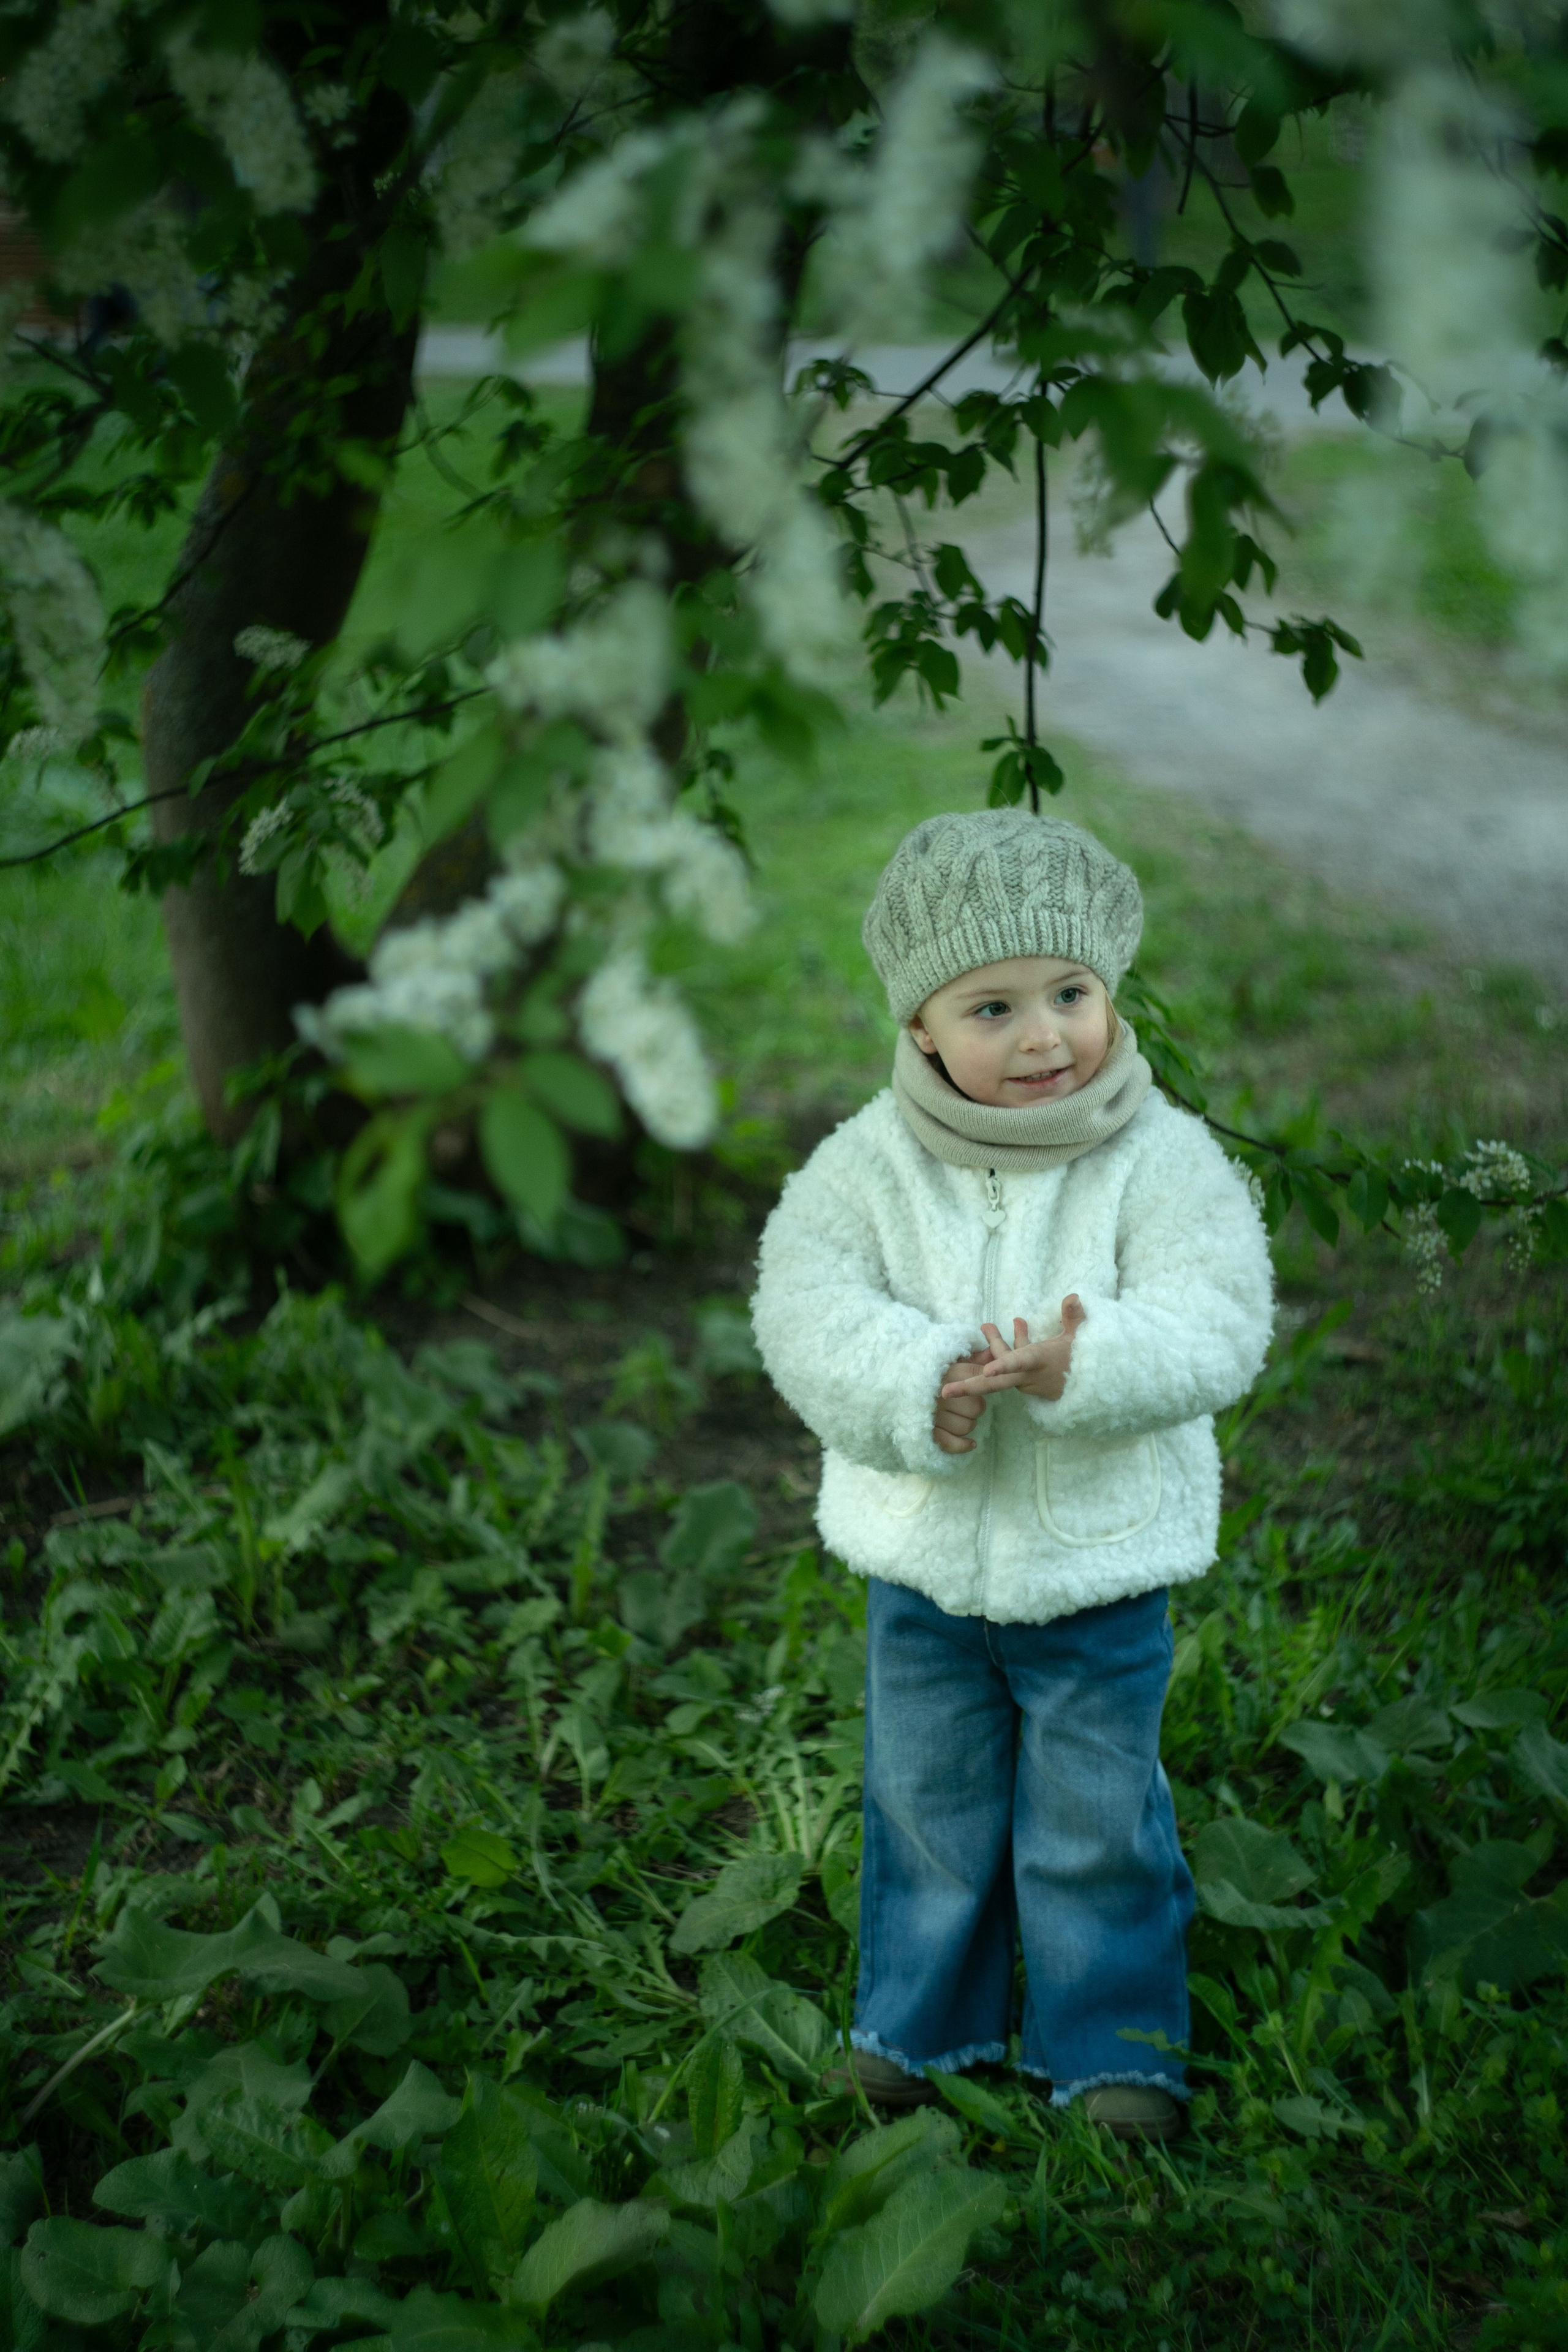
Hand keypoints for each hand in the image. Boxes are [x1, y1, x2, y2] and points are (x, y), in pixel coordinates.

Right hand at [932, 1348, 993, 1453]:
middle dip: (975, 1407)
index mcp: (949, 1373)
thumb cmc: (927, 1371)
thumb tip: (994, 1352)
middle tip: (964, 1403)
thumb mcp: (949, 1360)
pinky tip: (971, 1443)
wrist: (892, 1383)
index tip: (977, 1386)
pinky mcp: (927, 1430)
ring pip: (967, 1426)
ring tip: (957, 1415)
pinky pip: (952, 1442)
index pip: (980, 1381)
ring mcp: (934, 1413)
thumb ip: (973, 1357)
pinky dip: (963, 1445)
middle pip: (978, 1408)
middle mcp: (942, 1393)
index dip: (982, 1385)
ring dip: (966, 1423)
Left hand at [940, 1297, 1085, 1405]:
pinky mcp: (1028, 1382)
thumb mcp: (1081, 1339)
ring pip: (1003, 1364)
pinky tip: (1017, 1325)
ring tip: (987, 1325)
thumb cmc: (1085, 1361)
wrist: (1093, 1388)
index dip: (1004, 1366)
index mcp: (1041, 1363)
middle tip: (944, 1392)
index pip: (1020, 1364)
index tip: (987, 1371)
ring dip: (995, 1345)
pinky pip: (1014, 1365)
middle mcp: (1030, 1376)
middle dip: (969, 1387)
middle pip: (996, 1383)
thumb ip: (1075, 1318)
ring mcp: (1027, 1382)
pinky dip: (1011, 1349)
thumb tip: (1072, 1296)